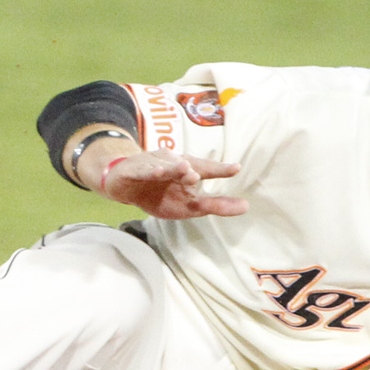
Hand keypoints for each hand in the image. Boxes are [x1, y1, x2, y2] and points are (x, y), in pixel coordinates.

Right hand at [97, 148, 246, 220]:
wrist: (123, 185)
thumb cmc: (159, 194)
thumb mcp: (187, 205)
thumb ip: (215, 205)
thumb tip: (246, 206)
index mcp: (186, 170)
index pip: (205, 169)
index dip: (219, 169)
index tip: (236, 168)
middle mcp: (172, 163)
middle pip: (185, 165)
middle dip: (193, 169)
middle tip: (198, 176)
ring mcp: (152, 164)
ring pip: (165, 166)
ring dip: (173, 168)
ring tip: (185, 171)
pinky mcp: (134, 169)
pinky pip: (143, 170)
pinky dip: (150, 171)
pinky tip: (157, 173)